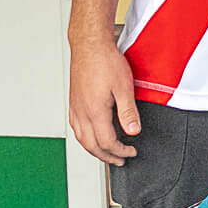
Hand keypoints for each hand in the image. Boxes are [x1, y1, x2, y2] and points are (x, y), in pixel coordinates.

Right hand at [68, 38, 140, 166]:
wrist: (89, 46)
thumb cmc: (106, 62)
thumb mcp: (124, 87)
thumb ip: (128, 112)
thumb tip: (133, 131)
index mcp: (95, 112)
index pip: (107, 142)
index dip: (120, 151)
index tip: (132, 152)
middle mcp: (82, 113)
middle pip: (91, 146)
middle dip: (107, 156)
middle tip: (121, 161)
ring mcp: (75, 109)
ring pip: (82, 139)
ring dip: (95, 150)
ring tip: (108, 154)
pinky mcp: (74, 103)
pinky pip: (77, 129)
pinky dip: (86, 139)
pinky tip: (92, 136)